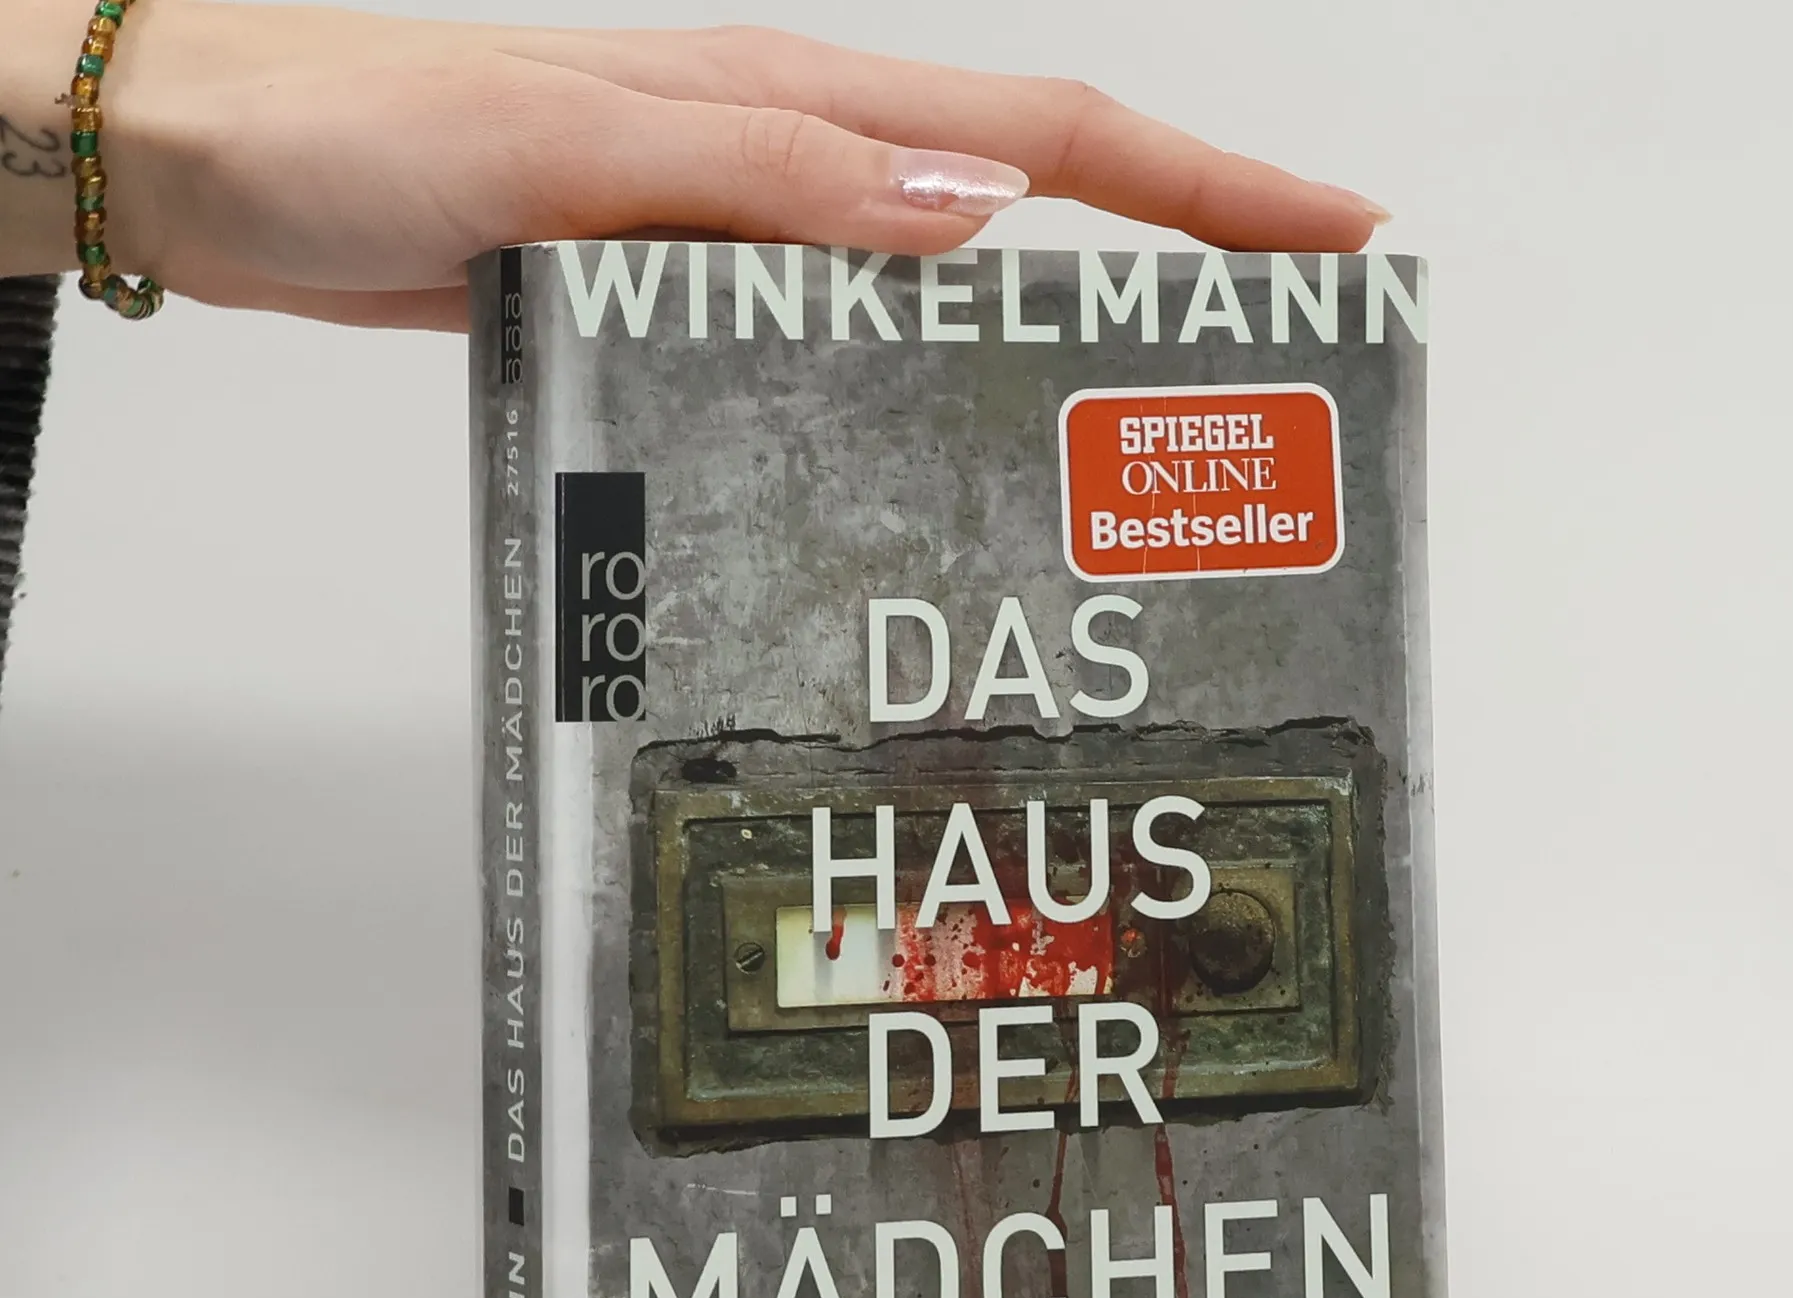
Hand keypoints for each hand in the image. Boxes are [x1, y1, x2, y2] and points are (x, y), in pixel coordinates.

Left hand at [1, 2, 1387, 327]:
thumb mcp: (562, 148)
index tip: (1332, 231)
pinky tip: (932, 450)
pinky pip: (842, 332)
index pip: (1046, 135)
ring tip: (1140, 434)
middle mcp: (785, 160)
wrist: (212, 161)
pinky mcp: (681, 293)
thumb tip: (969, 214)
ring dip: (1052, 334)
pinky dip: (917, 378)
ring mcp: (741, 230)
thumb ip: (759, 178)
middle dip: (1173, 256)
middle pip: (1029, 199)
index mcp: (785, 104)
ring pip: (945, 276)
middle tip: (1275, 356)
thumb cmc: (350, 130)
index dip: (1201, 183)